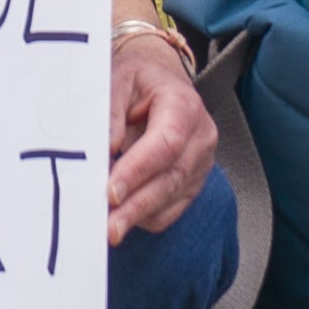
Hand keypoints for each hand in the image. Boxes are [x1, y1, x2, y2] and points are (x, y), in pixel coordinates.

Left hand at [104, 26, 212, 233]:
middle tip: (110, 227)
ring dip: (140, 216)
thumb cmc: (136, 80)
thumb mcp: (117, 79)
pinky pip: (172, 209)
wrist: (158, 81)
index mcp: (183, 104)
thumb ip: (110, 111)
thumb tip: (107, 148)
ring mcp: (201, 162)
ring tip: (110, 229)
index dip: (138, 170)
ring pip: (172, 198)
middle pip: (172, 177)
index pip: (166, 143)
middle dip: (137, 205)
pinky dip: (147, 217)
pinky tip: (124, 219)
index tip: (111, 191)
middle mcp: (200, 136)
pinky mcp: (192, 182)